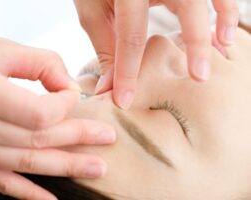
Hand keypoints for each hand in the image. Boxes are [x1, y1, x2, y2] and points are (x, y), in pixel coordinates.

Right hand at [0, 37, 115, 199]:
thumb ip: (39, 63)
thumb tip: (69, 86)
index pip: (40, 112)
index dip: (66, 106)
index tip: (75, 96)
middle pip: (40, 139)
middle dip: (79, 139)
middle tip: (108, 138)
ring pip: (27, 163)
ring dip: (66, 167)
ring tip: (97, 168)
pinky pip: (1, 181)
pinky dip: (28, 193)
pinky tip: (52, 199)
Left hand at [74, 0, 238, 108]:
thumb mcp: (94, 11)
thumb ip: (105, 48)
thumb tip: (109, 88)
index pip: (130, 35)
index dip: (127, 71)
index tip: (125, 101)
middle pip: (185, 6)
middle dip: (194, 43)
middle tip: (199, 77)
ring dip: (220, 22)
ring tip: (224, 51)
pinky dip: (224, 10)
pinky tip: (224, 35)